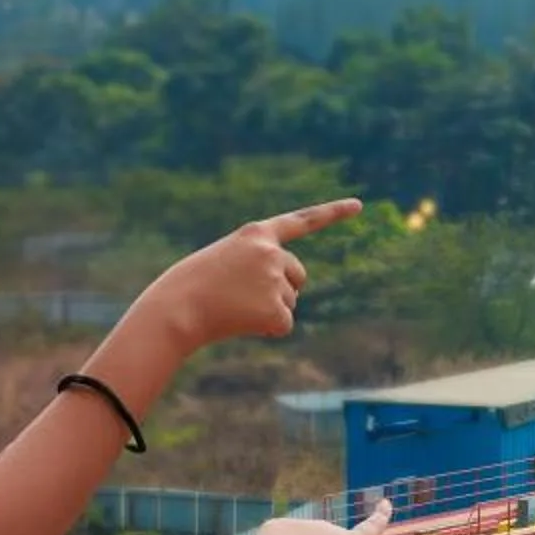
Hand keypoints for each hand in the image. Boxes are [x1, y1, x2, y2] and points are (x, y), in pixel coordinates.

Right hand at [134, 200, 361, 352]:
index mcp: (256, 233)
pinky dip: (267, 329)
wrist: (176, 309)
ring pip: (290, 302)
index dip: (332, 213)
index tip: (358, 205)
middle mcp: (271, 252)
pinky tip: (242, 324)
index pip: (302, 221)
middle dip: (282, 289)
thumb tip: (281, 302)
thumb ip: (254, 266)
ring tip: (234, 308)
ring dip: (267, 310)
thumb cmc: (189, 287)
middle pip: (298, 276)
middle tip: (243, 297)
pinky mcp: (277, 308)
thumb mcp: (222, 263)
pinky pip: (284, 325)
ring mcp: (275, 279)